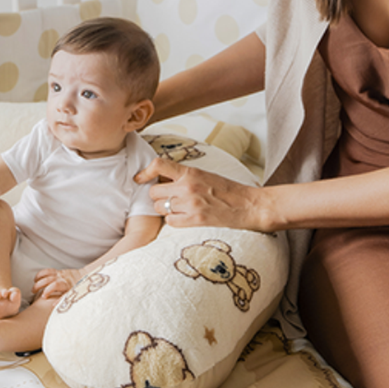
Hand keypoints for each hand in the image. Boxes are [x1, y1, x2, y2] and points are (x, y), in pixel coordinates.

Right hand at [32, 267, 83, 300]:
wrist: (86, 276)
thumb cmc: (79, 289)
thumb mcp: (73, 296)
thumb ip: (63, 300)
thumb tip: (53, 306)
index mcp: (67, 285)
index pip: (55, 285)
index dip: (48, 290)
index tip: (43, 297)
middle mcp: (62, 278)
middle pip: (48, 280)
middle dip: (39, 285)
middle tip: (33, 292)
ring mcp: (60, 274)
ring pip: (47, 274)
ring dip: (38, 279)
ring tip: (33, 286)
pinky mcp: (59, 271)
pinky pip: (48, 270)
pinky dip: (41, 274)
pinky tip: (36, 279)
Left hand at [135, 158, 263, 229]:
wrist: (249, 205)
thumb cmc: (229, 190)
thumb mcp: (206, 174)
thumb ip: (185, 176)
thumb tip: (163, 178)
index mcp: (191, 171)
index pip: (158, 165)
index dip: (144, 172)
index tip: (139, 178)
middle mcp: (187, 186)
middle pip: (154, 192)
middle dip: (158, 196)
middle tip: (169, 198)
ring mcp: (190, 204)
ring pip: (160, 208)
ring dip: (165, 209)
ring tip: (179, 208)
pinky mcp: (195, 220)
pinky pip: (170, 222)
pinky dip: (174, 221)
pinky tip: (185, 218)